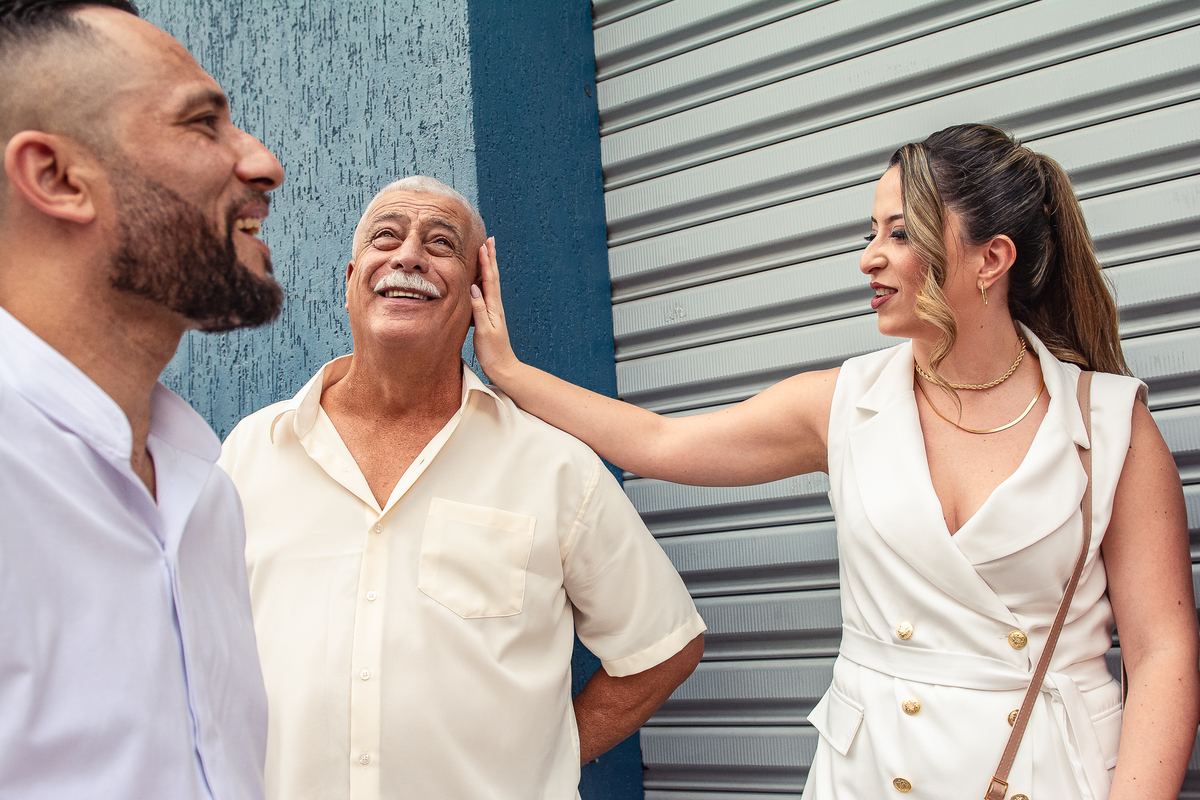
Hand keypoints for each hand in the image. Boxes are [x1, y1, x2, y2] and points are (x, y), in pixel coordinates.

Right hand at [470, 237, 520, 382]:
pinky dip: (484, 281)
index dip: (486, 261)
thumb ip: (479, 309)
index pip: (489, 279)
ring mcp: (494, 310)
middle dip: (490, 257)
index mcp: (494, 306)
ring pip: (490, 282)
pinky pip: (486, 292)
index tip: (484, 244)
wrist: (502, 366)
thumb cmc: (492, 351)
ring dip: (488, 266)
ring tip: (486, 253)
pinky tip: (480, 280)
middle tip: (489, 240)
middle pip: (493, 276)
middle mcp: (496, 305)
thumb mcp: (484, 331)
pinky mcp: (490, 316)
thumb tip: (474, 288)